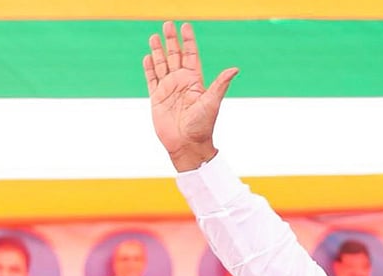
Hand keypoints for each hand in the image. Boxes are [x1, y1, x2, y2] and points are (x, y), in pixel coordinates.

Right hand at [143, 21, 239, 170]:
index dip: (188, 41)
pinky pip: (151, 80)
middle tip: (167, 24)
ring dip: (158, 51)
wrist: (187, 145)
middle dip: (171, 40)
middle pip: (174, 56)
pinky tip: (147, 57)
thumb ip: (220, 84)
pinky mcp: (157, 98)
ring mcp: (168, 89)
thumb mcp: (212, 102)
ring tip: (154, 36)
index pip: (191, 55)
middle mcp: (181, 82)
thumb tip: (235, 69)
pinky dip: (149, 68)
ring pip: (161, 65)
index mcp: (195, 81)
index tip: (186, 26)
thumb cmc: (202, 126)